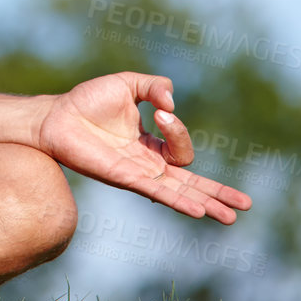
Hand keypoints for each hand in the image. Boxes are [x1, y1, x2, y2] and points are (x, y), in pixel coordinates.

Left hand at [35, 71, 251, 222]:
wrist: (55, 116)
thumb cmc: (86, 101)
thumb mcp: (127, 83)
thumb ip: (154, 85)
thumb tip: (171, 103)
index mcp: (150, 143)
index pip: (181, 146)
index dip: (178, 128)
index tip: (160, 109)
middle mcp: (147, 163)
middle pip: (190, 182)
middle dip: (218, 193)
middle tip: (245, 206)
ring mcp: (138, 173)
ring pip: (179, 192)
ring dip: (206, 203)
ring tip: (230, 217)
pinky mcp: (125, 178)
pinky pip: (157, 192)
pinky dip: (179, 200)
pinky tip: (198, 211)